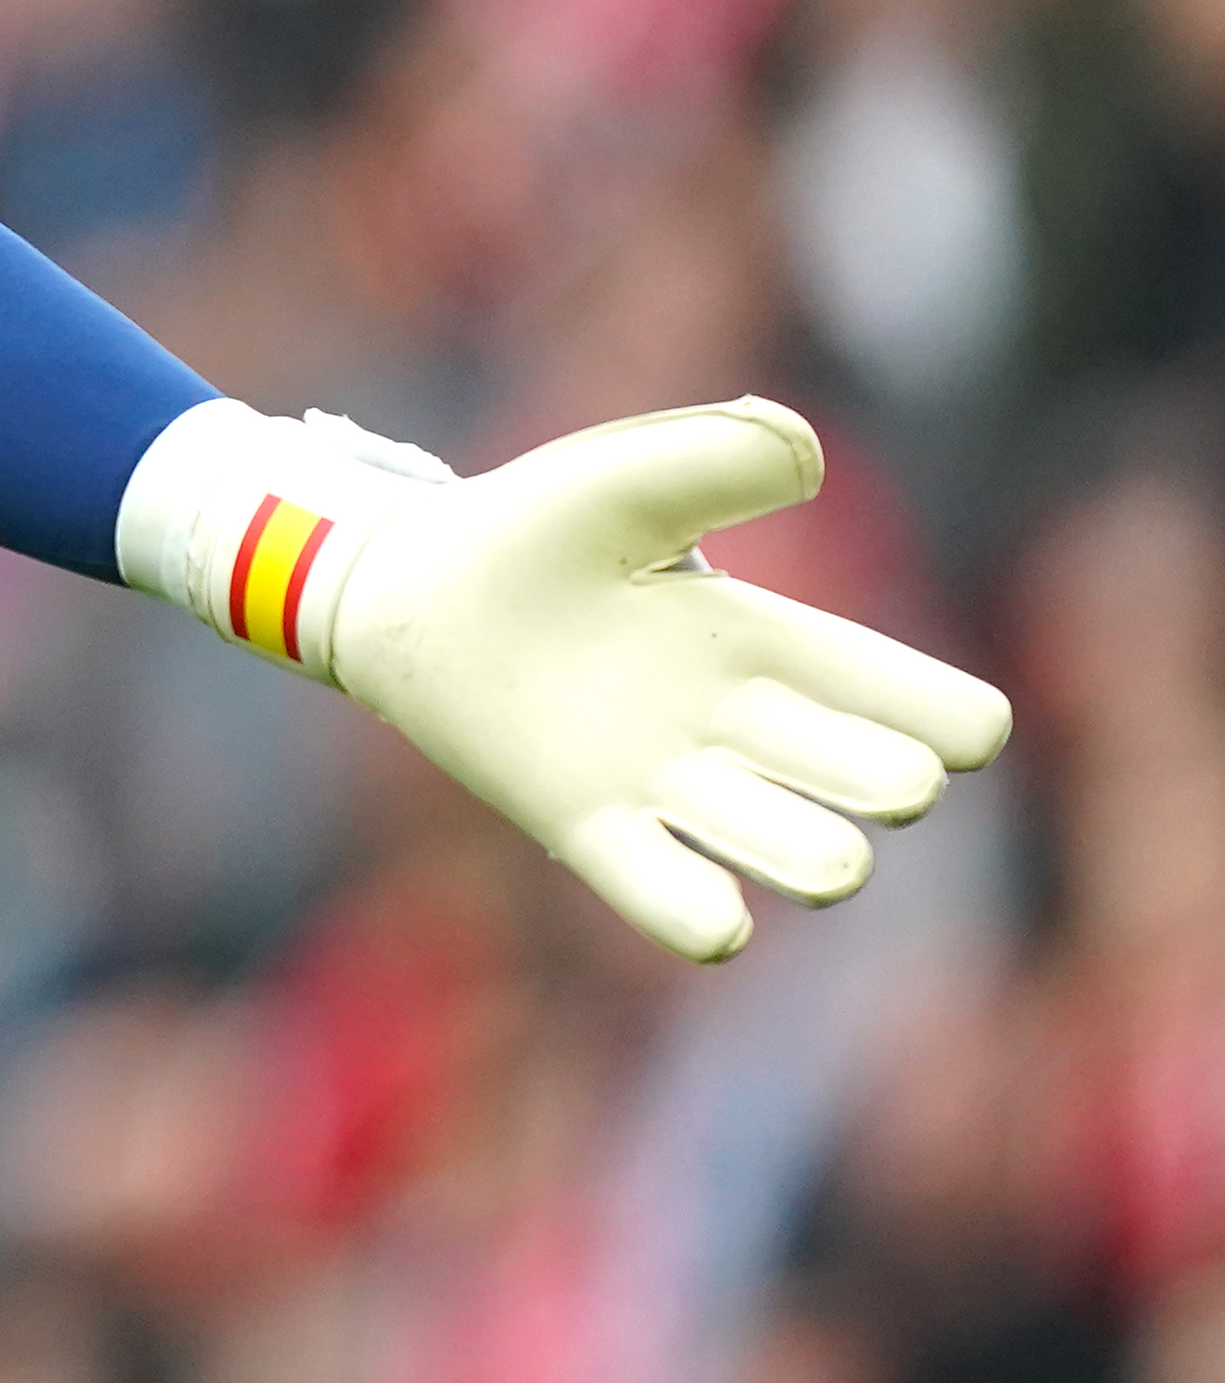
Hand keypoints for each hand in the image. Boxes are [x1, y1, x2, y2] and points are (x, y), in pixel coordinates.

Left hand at [129, 395, 1012, 959]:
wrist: (415, 583)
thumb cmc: (536, 526)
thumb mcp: (631, 476)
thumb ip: (718, 454)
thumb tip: (808, 460)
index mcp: (768, 642)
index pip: (899, 695)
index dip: (946, 718)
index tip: (966, 732)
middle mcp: (735, 724)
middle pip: (863, 778)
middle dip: (886, 784)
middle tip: (891, 782)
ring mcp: (665, 781)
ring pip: (781, 844)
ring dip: (815, 857)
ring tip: (831, 864)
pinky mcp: (584, 822)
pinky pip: (657, 889)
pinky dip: (695, 915)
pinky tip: (724, 928)